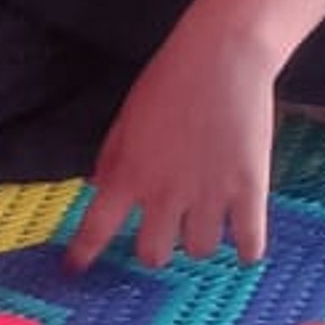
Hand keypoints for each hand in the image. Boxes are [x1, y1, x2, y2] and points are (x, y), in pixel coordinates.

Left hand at [68, 18, 276, 270]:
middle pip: (154, 254)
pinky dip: (245, 250)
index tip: (75, 269)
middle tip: (165, 235)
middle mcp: (165, 192)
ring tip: (207, 223)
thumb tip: (97, 191)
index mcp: (130, 173)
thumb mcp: (127, 118)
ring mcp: (208, 194)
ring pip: (199, 250)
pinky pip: (248, 242)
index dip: (84, 252)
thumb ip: (112, 159)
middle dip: (155, 251)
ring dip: (199, 242)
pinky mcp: (248, 188)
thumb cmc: (171, 79)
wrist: (224, 54)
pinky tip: (244, 246)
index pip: (97, 227)